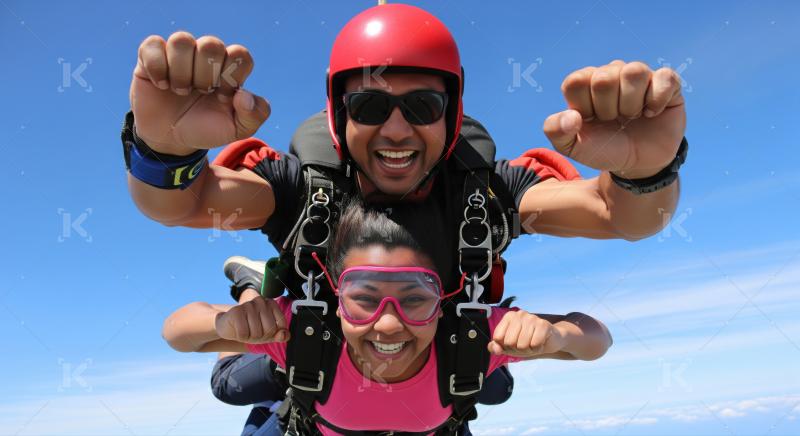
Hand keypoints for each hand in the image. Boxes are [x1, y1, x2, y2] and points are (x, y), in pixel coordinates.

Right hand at [130, 32, 270, 154]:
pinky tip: (161, 85)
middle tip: (200, 93)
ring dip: (181, 73)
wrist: (171, 139)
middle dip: (205, 76)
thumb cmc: (205, 128)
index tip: (223, 98)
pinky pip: (154, 44)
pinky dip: (157, 68)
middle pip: (211, 45)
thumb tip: (244, 95)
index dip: (232, 77)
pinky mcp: (151, 54)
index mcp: (229, 68)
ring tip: (180, 91)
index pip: (239, 55)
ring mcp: (178, 53)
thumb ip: (255, 115)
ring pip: (182, 40)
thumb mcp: (237, 129)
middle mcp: (205, 55)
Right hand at [215, 297, 288, 343]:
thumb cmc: (249, 328)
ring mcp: (248, 305)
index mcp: (271, 304)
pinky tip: (237, 330)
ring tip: (245, 330)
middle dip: (261, 337)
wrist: (228, 326)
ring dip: (250, 338)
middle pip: (270, 329)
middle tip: (252, 331)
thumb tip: (285, 335)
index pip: (281, 325)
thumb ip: (279, 335)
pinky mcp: (237, 312)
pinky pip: (244, 334)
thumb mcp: (267, 333)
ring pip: (256, 333)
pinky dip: (241, 337)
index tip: (265, 330)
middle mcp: (261, 301)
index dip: (273, 333)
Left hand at [488, 310, 565, 357]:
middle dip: (517, 349)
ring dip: (528, 350)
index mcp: (509, 317)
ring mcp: (532, 318)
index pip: (497, 338)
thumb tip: (494, 348)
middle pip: (509, 342)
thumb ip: (496, 347)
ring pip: (522, 345)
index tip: (513, 342)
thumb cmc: (527, 341)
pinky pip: (534, 344)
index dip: (505, 346)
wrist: (550, 340)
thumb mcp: (508, 346)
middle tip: (525, 344)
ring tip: (533, 343)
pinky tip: (540, 343)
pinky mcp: (544, 324)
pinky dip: (537, 348)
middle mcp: (520, 314)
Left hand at [543, 60, 685, 177]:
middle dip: (607, 109)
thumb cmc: (603, 149)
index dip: (584, 107)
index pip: (576, 82)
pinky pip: (664, 78)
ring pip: (634, 72)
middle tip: (614, 121)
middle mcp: (612, 73)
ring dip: (631, 105)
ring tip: (632, 116)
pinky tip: (652, 113)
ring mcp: (640, 76)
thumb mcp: (572, 147)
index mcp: (585, 83)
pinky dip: (657, 101)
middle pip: (604, 78)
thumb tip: (571, 116)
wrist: (636, 164)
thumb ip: (555, 131)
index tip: (591, 121)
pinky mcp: (667, 83)